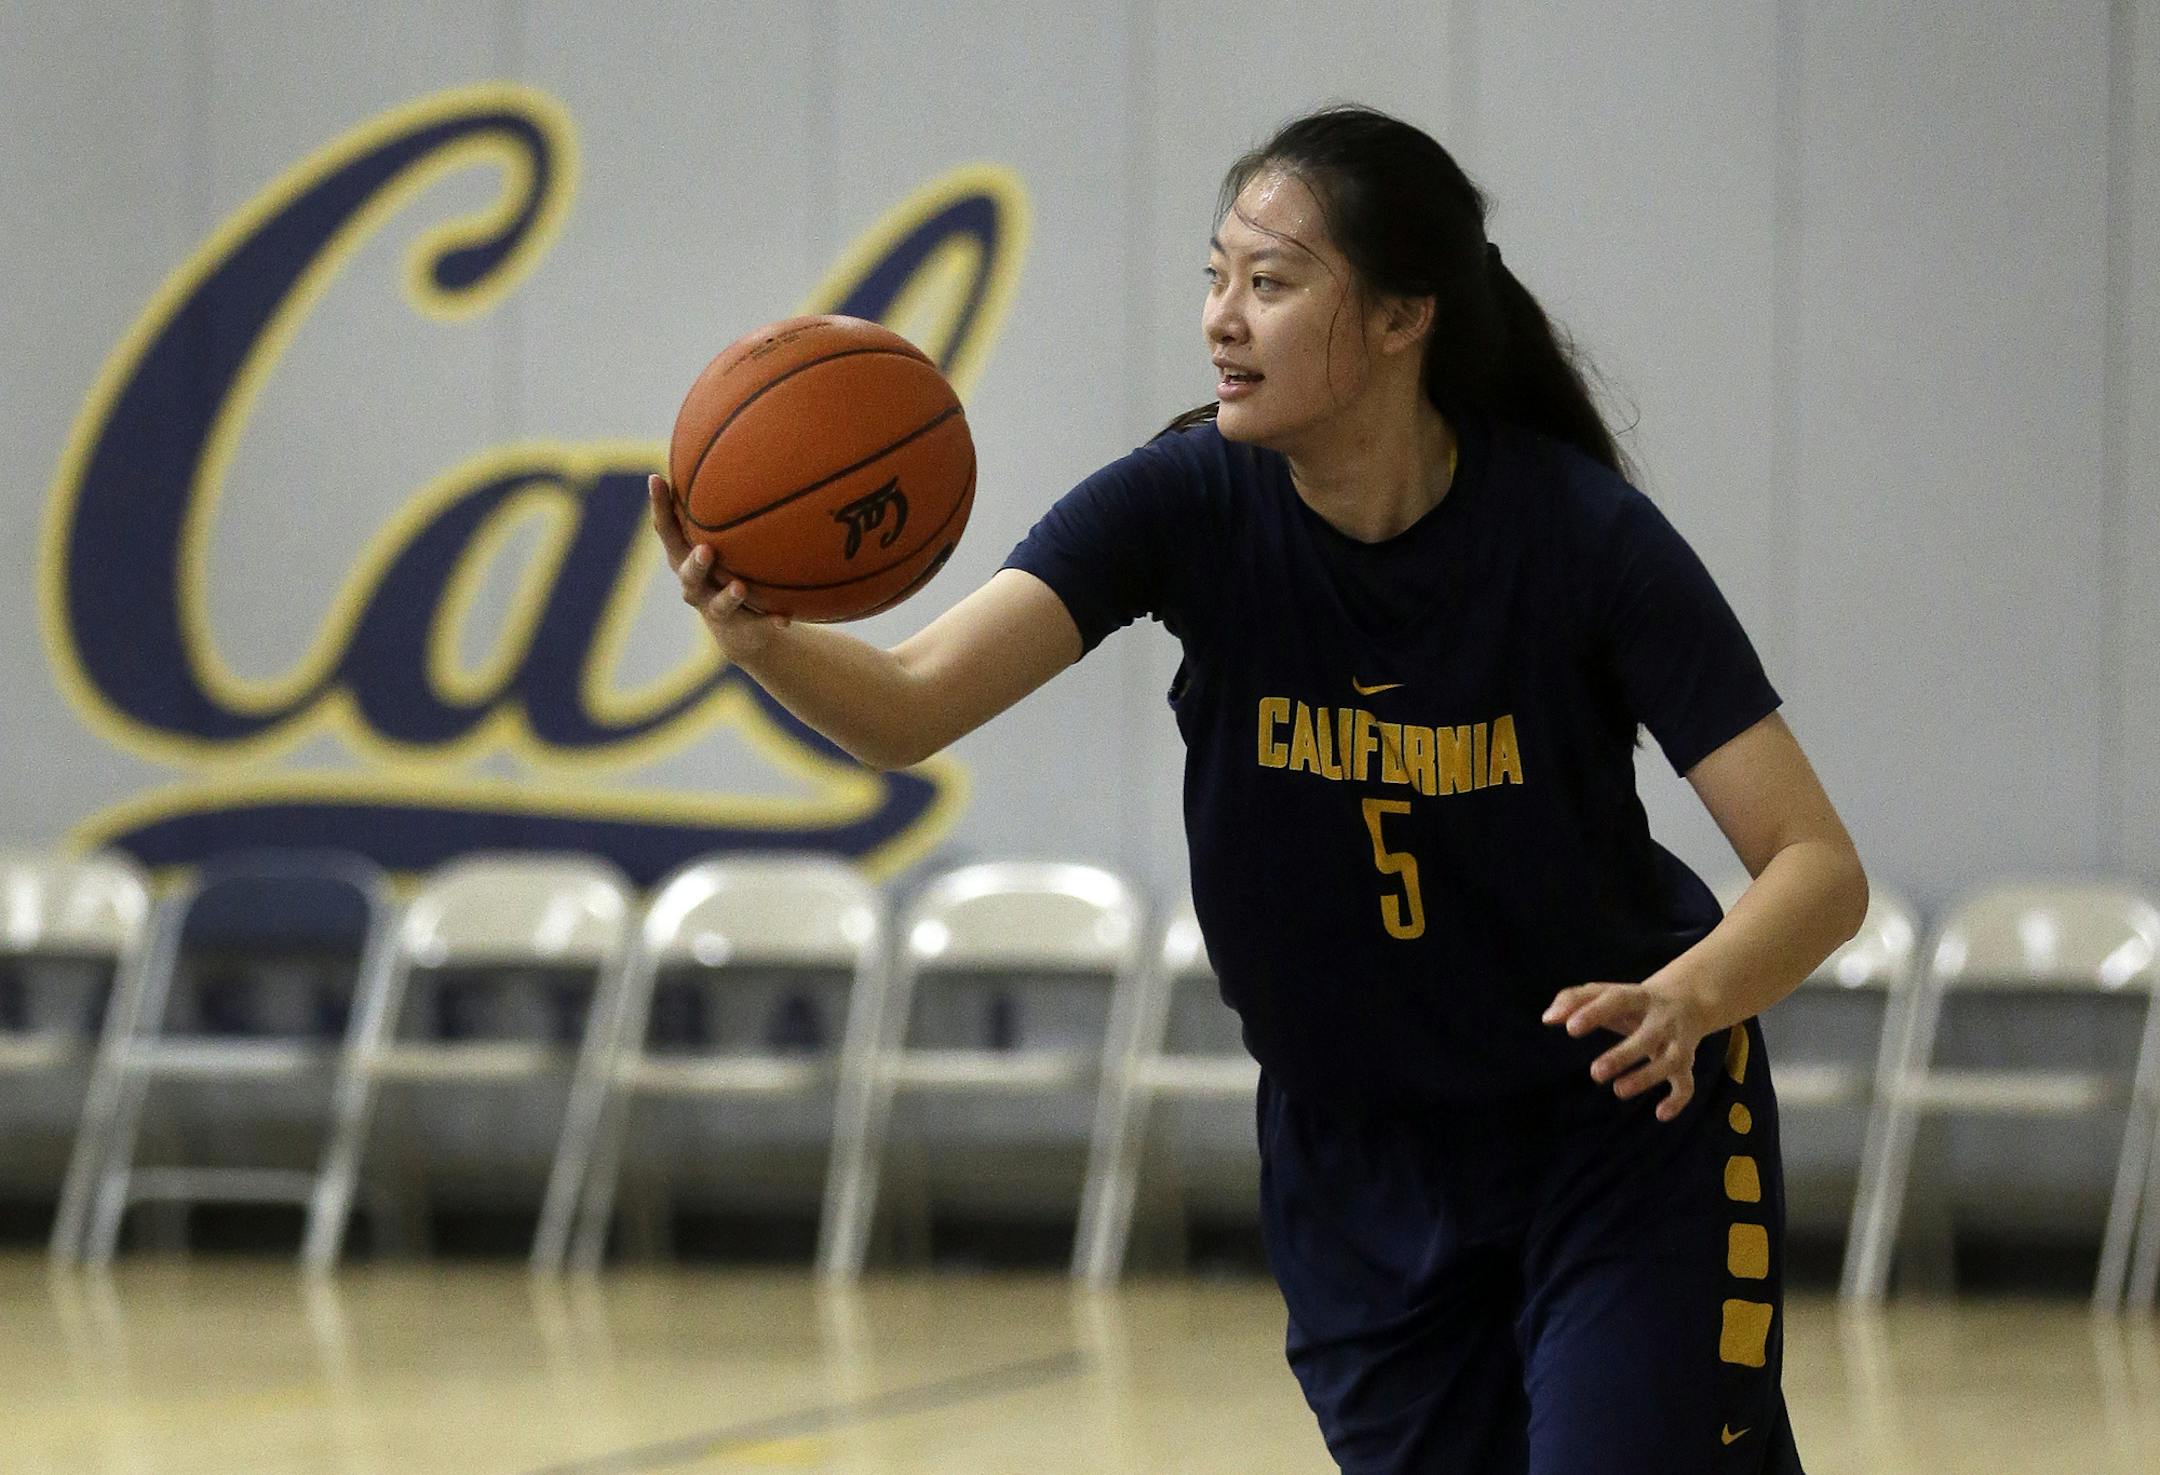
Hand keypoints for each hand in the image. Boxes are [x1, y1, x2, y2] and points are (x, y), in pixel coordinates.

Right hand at [649, 474, 790, 659]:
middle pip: (686, 571)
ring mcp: (716, 610)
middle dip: (692, 561)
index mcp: (687, 556)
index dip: (659, 506)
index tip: (656, 478)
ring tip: (740, 587)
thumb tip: (755, 441)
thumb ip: (734, 505)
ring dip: (727, 595)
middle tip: (705, 548)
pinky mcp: (742, 631)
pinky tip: (786, 618)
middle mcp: (696, 584)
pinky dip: (771, 621)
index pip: (668, 530)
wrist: (746, 630)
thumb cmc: (735, 569)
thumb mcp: (732, 538)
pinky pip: (758, 626)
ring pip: (716, 605)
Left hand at [1541, 975, 1717, 1121]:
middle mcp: (1661, 1020)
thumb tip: (1547, 1018)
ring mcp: (1676, 1042)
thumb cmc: (1632, 1001)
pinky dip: (1678, 1100)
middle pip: (1647, 1036)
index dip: (1594, 1013)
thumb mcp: (1606, 993)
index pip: (1616, 1000)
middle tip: (1595, 1073)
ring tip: (1618, 1090)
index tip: (1570, 1029)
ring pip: (1670, 1062)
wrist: (1688, 999)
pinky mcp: (1686, 1064)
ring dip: (1646, 1078)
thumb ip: (1574, 1000)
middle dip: (1624, 1056)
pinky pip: (1687, 1084)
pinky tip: (1660, 1114)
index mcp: (1638, 997)